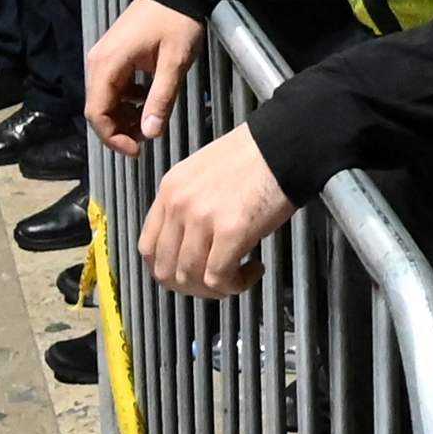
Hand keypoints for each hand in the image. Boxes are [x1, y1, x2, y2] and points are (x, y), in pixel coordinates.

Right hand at [86, 0, 203, 149]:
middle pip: (98, 108)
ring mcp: (104, 57)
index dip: (113, 137)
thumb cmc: (177, 22)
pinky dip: (128, 100)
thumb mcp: (174, 64)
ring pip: (106, 99)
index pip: (96, 113)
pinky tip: (149, 100)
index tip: (137, 150)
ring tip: (151, 120)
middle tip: (148, 136)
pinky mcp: (114, 55)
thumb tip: (150, 134)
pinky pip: (114, 86)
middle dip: (120, 129)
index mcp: (107, 65)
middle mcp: (98, 62)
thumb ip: (160, 100)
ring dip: (124, 116)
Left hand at [139, 126, 293, 297]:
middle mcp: (178, 205)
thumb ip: (188, 207)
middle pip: (165, 269)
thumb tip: (191, 246)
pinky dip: (236, 285)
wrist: (284, 145)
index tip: (191, 272)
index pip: (147, 247)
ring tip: (239, 275)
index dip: (168, 269)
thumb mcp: (202, 175)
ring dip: (215, 288)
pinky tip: (254, 270)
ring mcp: (201, 218)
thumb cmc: (253, 158)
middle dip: (190, 286)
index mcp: (169, 190)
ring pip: (190, 278)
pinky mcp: (230, 231)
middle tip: (216, 282)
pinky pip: (219, 277)